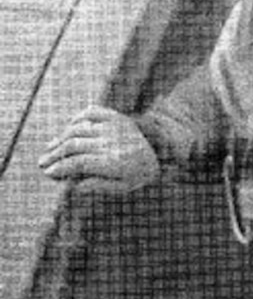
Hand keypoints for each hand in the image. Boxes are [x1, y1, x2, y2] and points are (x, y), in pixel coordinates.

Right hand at [38, 105, 159, 192]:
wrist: (165, 149)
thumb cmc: (141, 172)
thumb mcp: (124, 186)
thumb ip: (98, 186)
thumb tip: (71, 186)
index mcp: (115, 161)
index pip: (78, 163)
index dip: (60, 168)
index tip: (48, 173)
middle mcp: (113, 141)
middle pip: (73, 145)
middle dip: (55, 155)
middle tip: (42, 163)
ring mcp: (114, 126)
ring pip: (78, 128)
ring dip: (60, 138)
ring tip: (50, 148)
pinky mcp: (117, 116)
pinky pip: (91, 112)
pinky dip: (77, 119)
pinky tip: (68, 128)